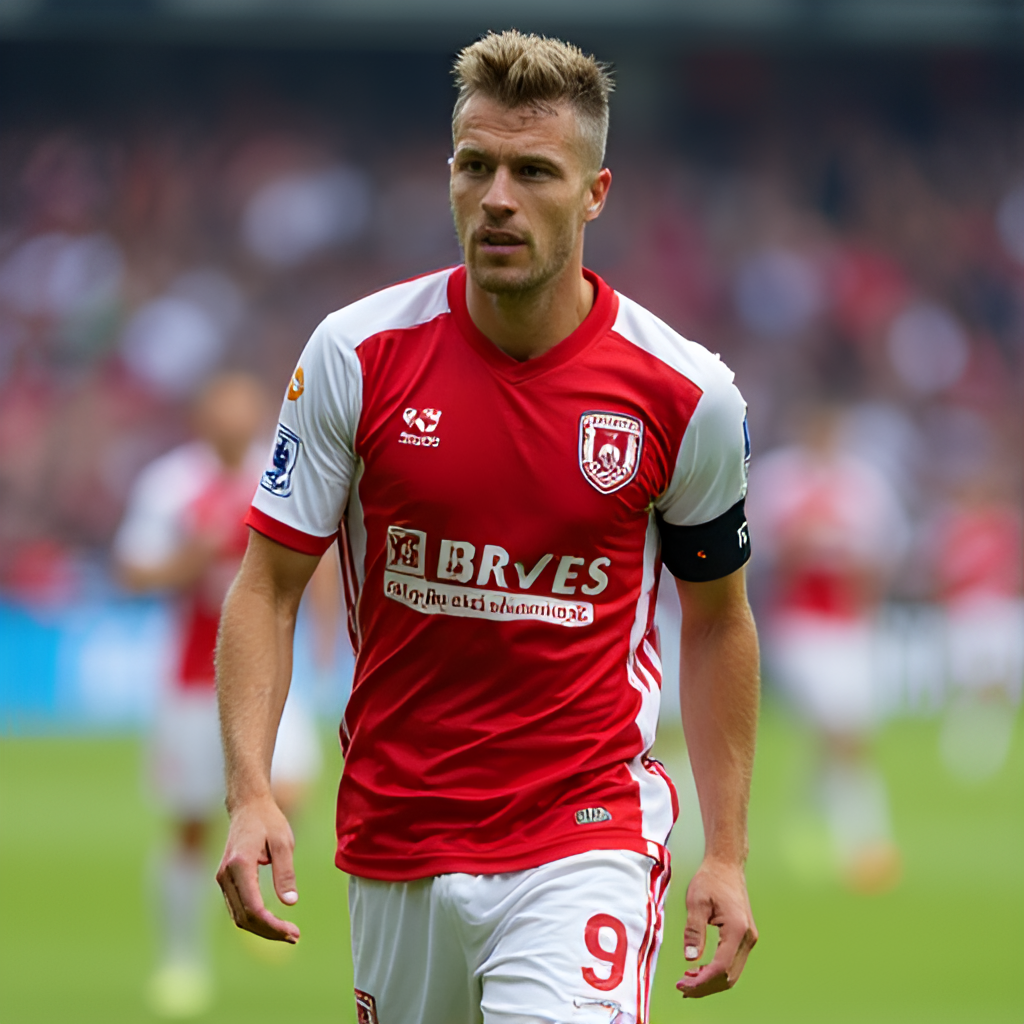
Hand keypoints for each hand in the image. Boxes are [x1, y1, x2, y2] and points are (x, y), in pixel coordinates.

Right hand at [216, 796, 300, 942]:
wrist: (247, 806)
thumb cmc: (268, 821)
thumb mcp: (283, 842)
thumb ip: (285, 872)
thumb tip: (290, 903)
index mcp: (239, 865)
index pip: (253, 907)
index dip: (273, 925)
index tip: (294, 932)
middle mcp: (225, 876)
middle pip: (244, 917)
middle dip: (269, 932)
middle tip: (295, 936)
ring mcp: (222, 879)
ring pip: (239, 917)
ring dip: (261, 929)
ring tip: (287, 933)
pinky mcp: (225, 881)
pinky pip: (237, 908)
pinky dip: (254, 919)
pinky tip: (272, 922)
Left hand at [677, 857, 756, 997]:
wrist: (727, 866)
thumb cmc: (711, 880)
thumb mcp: (696, 902)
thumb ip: (693, 931)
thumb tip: (690, 958)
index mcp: (737, 930)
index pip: (721, 967)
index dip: (701, 982)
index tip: (682, 986)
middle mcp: (748, 938)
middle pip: (728, 976)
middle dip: (705, 986)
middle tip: (681, 988)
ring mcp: (748, 939)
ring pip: (732, 973)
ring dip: (710, 981)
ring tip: (687, 981)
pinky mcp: (744, 938)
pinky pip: (732, 963)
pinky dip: (716, 972)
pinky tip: (698, 971)